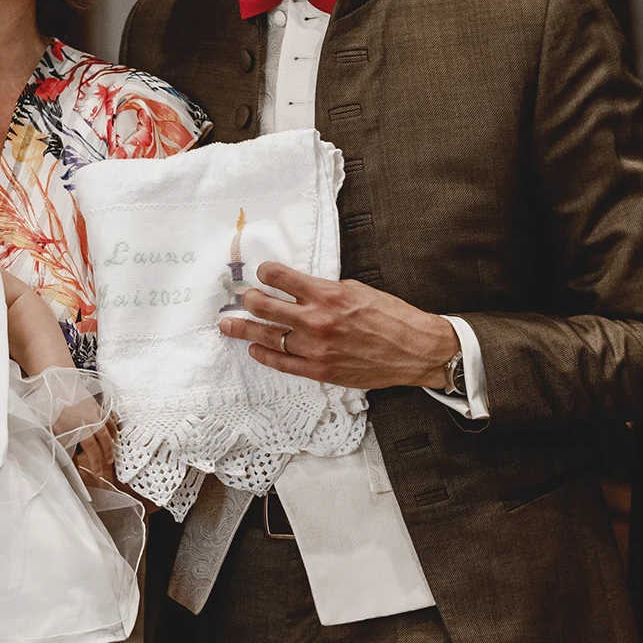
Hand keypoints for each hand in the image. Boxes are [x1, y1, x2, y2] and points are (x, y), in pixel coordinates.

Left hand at [55, 399, 115, 482]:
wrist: (55, 384)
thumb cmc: (52, 407)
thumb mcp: (54, 432)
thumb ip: (66, 450)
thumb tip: (71, 465)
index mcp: (81, 429)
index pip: (93, 451)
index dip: (96, 464)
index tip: (98, 474)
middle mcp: (91, 421)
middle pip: (103, 441)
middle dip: (107, 455)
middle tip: (108, 464)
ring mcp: (95, 412)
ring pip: (108, 430)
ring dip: (111, 442)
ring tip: (113, 451)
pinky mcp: (95, 404)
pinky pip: (108, 417)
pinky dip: (112, 426)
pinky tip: (113, 432)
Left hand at [219, 262, 457, 390]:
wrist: (414, 350)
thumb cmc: (391, 317)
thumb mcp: (357, 290)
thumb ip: (325, 290)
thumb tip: (299, 289)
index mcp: (326, 294)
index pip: (279, 277)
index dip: (265, 273)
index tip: (262, 274)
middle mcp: (316, 319)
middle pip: (263, 306)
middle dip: (248, 299)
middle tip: (242, 298)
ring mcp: (314, 347)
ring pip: (266, 335)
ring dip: (244, 328)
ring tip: (228, 325)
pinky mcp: (318, 370)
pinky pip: (280, 362)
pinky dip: (263, 354)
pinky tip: (254, 348)